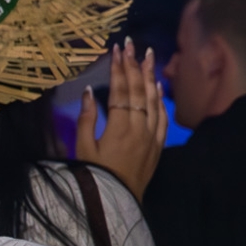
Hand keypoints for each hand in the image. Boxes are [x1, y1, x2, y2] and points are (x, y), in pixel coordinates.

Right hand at [75, 40, 165, 201]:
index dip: (119, 68)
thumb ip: (87, 119)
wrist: (117, 201)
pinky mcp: (157, 144)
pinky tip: (158, 86)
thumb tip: (89, 92)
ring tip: (148, 56)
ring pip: (153, 99)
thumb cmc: (95, 175)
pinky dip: (160, 99)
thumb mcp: (83, 148)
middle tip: (132, 45)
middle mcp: (139, 126)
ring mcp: (151, 134)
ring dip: (149, 76)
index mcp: (119, 126)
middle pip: (137, 90)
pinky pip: (162, 116)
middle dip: (133, 65)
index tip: (117, 49)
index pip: (120, 89)